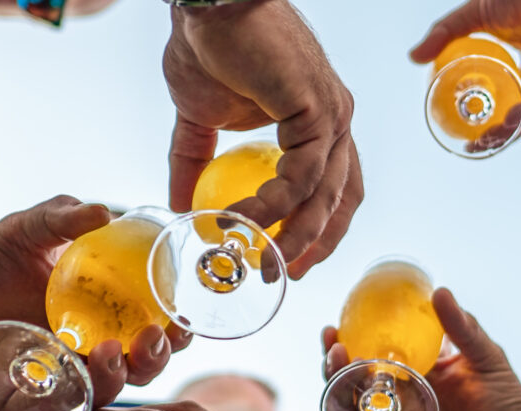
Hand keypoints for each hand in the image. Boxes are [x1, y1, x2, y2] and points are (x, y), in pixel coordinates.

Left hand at [0, 196, 192, 402]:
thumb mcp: (22, 231)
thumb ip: (58, 218)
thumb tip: (102, 211)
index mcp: (103, 314)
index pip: (155, 330)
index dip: (177, 331)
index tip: (182, 321)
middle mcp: (90, 351)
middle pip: (142, 370)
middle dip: (156, 360)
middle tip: (149, 340)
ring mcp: (61, 378)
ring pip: (106, 394)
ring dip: (117, 378)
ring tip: (106, 353)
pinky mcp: (27, 401)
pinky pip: (55, 409)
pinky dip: (64, 397)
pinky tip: (59, 374)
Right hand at [164, 0, 362, 278]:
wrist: (207, 4)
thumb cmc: (210, 47)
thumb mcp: (199, 117)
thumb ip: (194, 161)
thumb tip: (178, 203)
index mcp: (319, 122)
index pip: (336, 188)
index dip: (319, 229)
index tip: (289, 259)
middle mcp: (335, 120)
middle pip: (342, 199)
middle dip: (312, 243)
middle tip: (278, 274)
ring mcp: (331, 114)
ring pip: (324, 193)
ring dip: (289, 232)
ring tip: (250, 251)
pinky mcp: (317, 108)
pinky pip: (301, 175)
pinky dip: (273, 204)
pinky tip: (242, 216)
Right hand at [321, 288, 520, 410]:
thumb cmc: (506, 403)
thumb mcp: (485, 357)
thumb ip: (462, 329)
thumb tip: (439, 293)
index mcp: (414, 373)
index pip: (371, 355)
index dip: (348, 342)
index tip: (334, 327)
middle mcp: (400, 400)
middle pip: (353, 383)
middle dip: (334, 365)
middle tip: (333, 346)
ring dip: (341, 390)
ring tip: (339, 366)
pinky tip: (363, 403)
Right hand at [411, 0, 520, 137]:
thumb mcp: (476, 18)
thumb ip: (445, 36)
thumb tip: (413, 57)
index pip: (518, 103)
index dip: (496, 123)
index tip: (471, 139)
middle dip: (505, 134)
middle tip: (478, 145)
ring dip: (518, 128)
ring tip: (490, 137)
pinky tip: (511, 119)